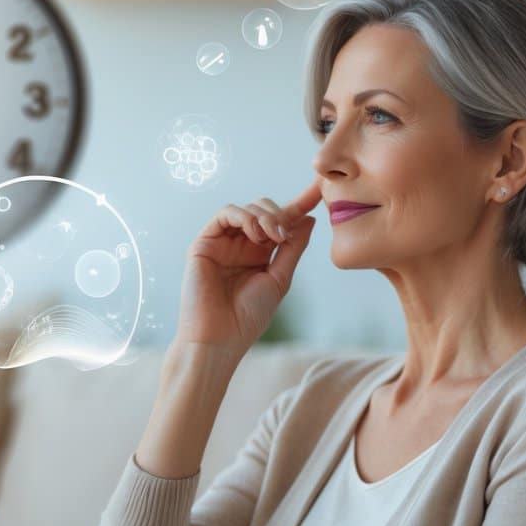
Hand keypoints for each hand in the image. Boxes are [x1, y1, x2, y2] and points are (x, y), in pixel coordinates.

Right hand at [176, 179, 321, 355]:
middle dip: (281, 213)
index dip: (301, 202)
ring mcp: (223, 242)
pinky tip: (256, 235)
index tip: (321, 187)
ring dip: (265, 215)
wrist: (218, 338)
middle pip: (265, 209)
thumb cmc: (247, 317)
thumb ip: (293, 247)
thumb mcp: (279, 278)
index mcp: (261, 254)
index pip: (282, 222)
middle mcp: (242, 245)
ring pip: (247, 208)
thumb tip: (310, 218)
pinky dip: (245, 216)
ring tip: (273, 236)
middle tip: (285, 234)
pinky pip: (226, 213)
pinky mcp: (204, 242)